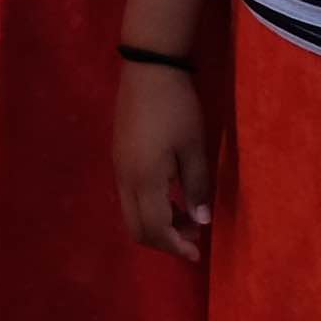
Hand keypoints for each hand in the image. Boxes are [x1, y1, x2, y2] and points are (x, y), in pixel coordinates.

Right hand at [116, 60, 215, 261]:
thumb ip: (197, 187)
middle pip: (138, 228)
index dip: (176, 246)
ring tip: (187, 215)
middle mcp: (125, 179)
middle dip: (165, 240)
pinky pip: (130, 197)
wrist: (149, 68)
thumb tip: (201, 221)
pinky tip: (171, 195)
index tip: (198, 252)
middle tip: (194, 236)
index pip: (155, 229)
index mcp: (144, 180)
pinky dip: (150, 207)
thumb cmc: (177, 107)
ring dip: (158, 223)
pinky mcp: (119, 157)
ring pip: (132, 213)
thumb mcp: (194, 147)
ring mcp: (118, 168)